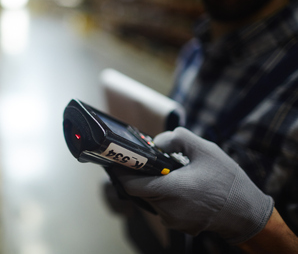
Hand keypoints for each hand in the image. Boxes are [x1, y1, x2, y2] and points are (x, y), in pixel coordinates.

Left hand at [111, 127, 273, 243]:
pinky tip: (181, 188)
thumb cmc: (228, 182)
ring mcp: (172, 221)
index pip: (132, 186)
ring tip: (172, 175)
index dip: (123, 173)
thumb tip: (157, 142)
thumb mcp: (205, 150)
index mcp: (171, 190)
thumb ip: (177, 138)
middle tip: (149, 163)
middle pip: (140, 191)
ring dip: (155, 186)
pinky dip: (166, 197)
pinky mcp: (179, 227)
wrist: (247, 213)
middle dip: (141, 176)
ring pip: (151, 200)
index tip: (119, 162)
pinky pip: (163, 208)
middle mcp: (167, 209)